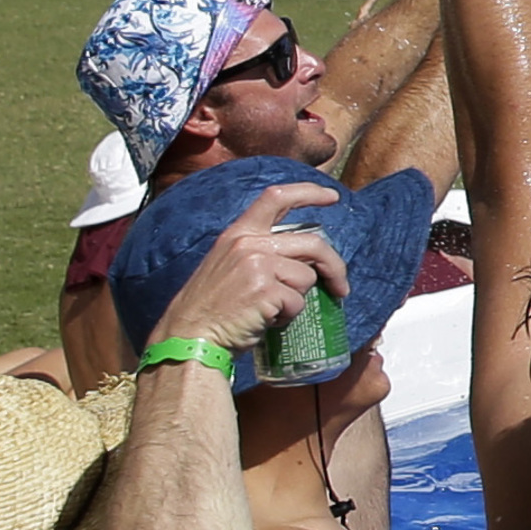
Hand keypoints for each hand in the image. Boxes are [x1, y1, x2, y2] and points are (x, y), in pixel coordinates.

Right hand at [147, 180, 343, 361]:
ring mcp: (257, 265)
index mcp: (238, 233)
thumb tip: (305, 259)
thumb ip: (260, 253)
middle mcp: (248, 243)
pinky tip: (266, 320)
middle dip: (335, 266)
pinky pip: (298, 302)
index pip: (277, 197)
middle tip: (340, 287)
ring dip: (297, 298)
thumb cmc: (211, 307)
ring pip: (307, 277)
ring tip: (270, 309)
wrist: (190, 337)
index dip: (309, 192)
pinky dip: (288, 316)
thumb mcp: (229, 265)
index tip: (333, 197)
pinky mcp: (266, 289)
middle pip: (313, 244)